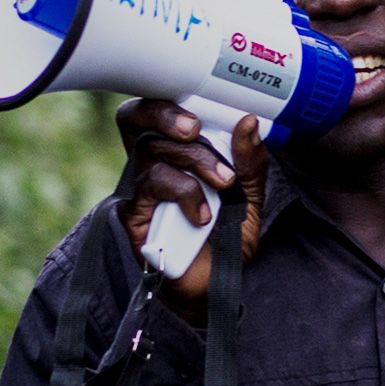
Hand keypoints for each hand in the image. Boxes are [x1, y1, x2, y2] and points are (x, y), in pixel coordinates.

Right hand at [113, 99, 269, 319]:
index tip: (203, 105)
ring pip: (153, 150)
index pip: (155, 110)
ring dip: (196, 161)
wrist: (215, 286)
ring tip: (224, 184)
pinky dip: (185, 193)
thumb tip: (249, 121)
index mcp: (173, 151)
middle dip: (165, 114)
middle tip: (195, 129)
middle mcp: (149, 164)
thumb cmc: (225, 238)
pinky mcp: (133, 214)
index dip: (167, 99)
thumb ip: (251, 161)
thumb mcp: (250, 195)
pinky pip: (153, 185)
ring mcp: (138, 189)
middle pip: (135, 117)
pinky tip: (203, 215)